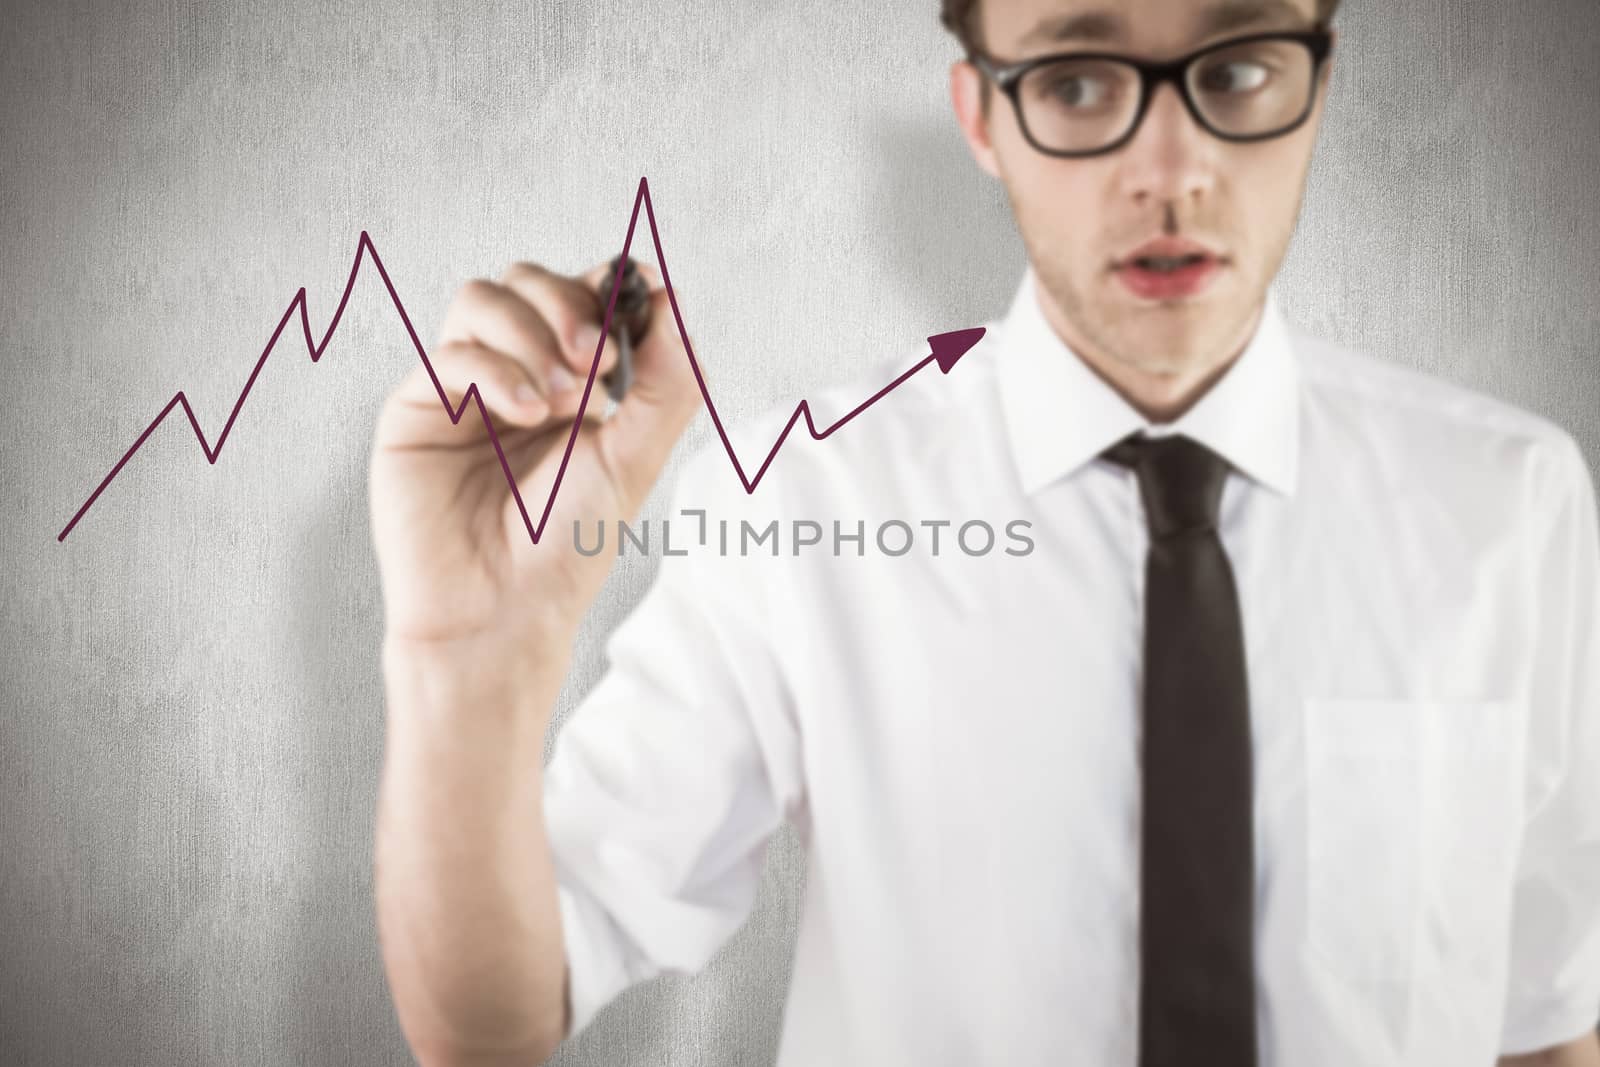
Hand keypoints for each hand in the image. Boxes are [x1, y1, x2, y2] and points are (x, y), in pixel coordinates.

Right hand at [369, 258, 701, 645]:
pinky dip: (497, 370)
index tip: (639, 309)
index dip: (608, 286)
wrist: (503, 614)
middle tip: (601, 364)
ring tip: (564, 400)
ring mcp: (462, 388)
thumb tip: (674, 299)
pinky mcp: (416, 409)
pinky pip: (450, 353)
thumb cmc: (565, 548)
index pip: (582, 294)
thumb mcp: (634, 459)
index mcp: (570, 380)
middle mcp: (514, 373)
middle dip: (570, 307)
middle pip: (528, 280)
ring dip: (533, 334)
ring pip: (482, 300)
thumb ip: (665, 382)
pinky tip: (527, 413)